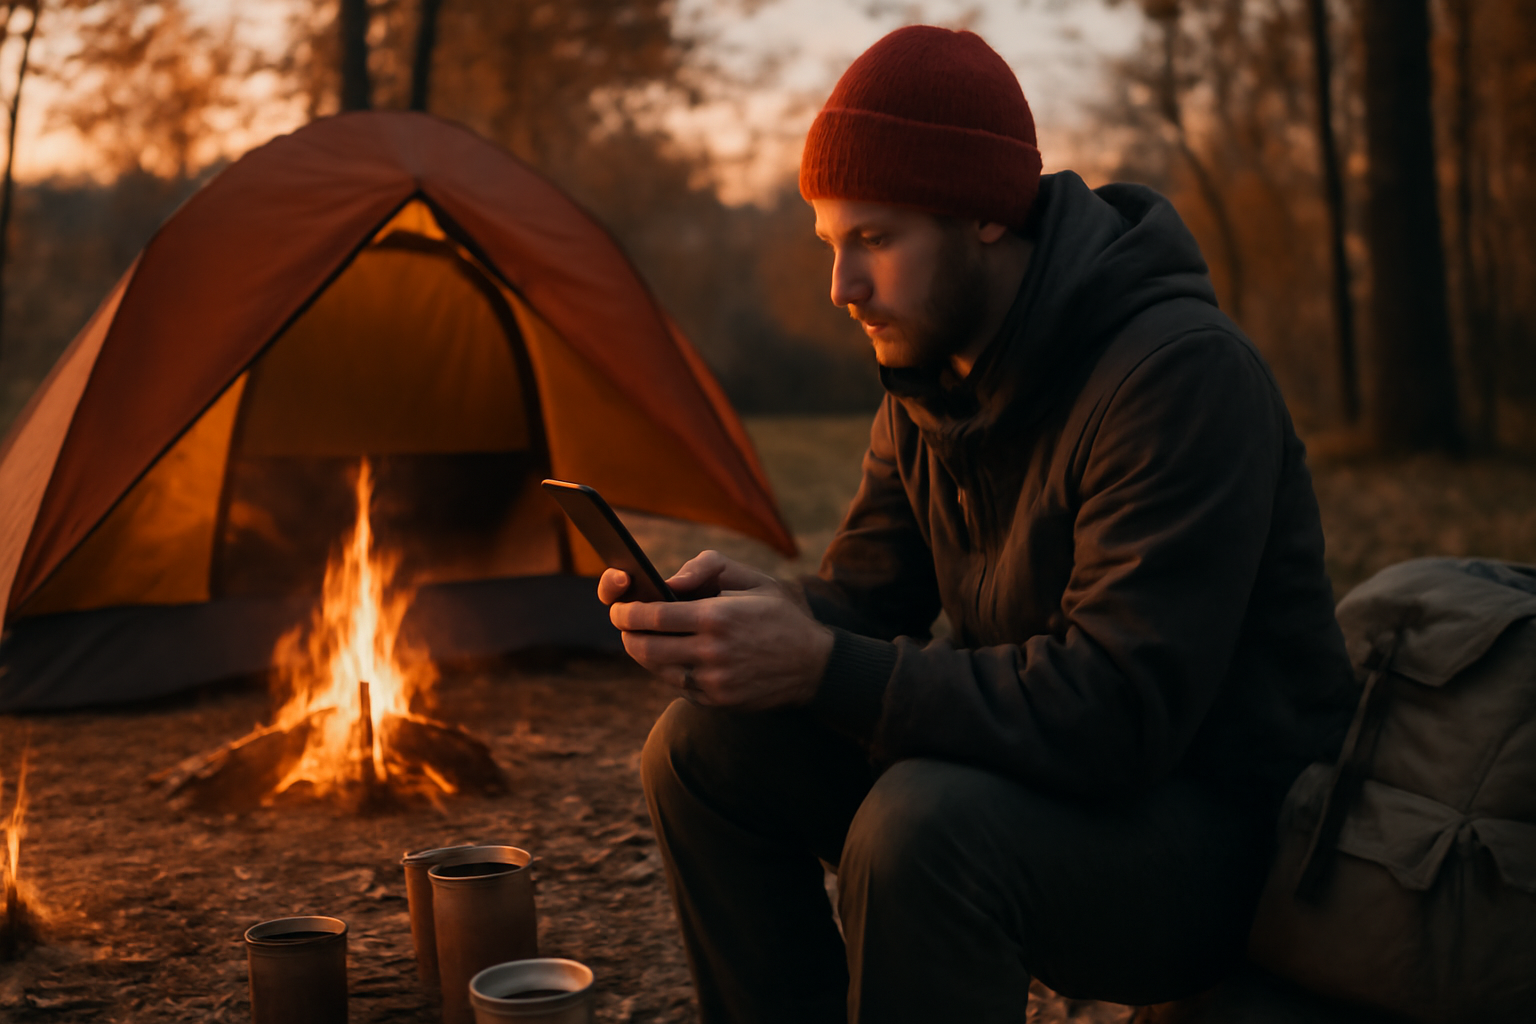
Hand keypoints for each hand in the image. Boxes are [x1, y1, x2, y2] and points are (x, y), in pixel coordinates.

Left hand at [602, 551, 831, 709]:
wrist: (815, 665)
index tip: (618, 608)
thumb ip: (708, 567)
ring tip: (644, 638)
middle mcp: (712, 652)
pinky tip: (674, 656)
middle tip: (624, 624)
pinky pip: (678, 685)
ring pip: (658, 669)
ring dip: (644, 653)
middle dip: (626, 634)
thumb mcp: (753, 578)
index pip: (653, 616)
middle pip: (645, 647)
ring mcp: (714, 682)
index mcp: (718, 616)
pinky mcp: (718, 702)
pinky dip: (669, 670)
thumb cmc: (781, 615)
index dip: (626, 612)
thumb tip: (669, 581)